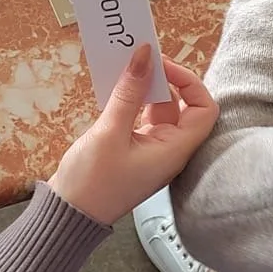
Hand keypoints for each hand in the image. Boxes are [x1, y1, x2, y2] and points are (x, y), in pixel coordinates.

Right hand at [49, 47, 218, 226]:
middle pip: (183, 107)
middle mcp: (170, 151)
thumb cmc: (92, 182)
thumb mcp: (110, 132)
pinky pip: (143, 119)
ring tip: (126, 70)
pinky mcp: (136, 151)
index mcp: (174, 151)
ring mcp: (153, 151)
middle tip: (141, 61)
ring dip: (147, 90)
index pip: (204, 109)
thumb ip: (129, 93)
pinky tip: (117, 91)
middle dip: (166, 81)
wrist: (68, 216)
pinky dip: (134, 102)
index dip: (189, 82)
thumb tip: (144, 55)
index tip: (161, 66)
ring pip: (160, 111)